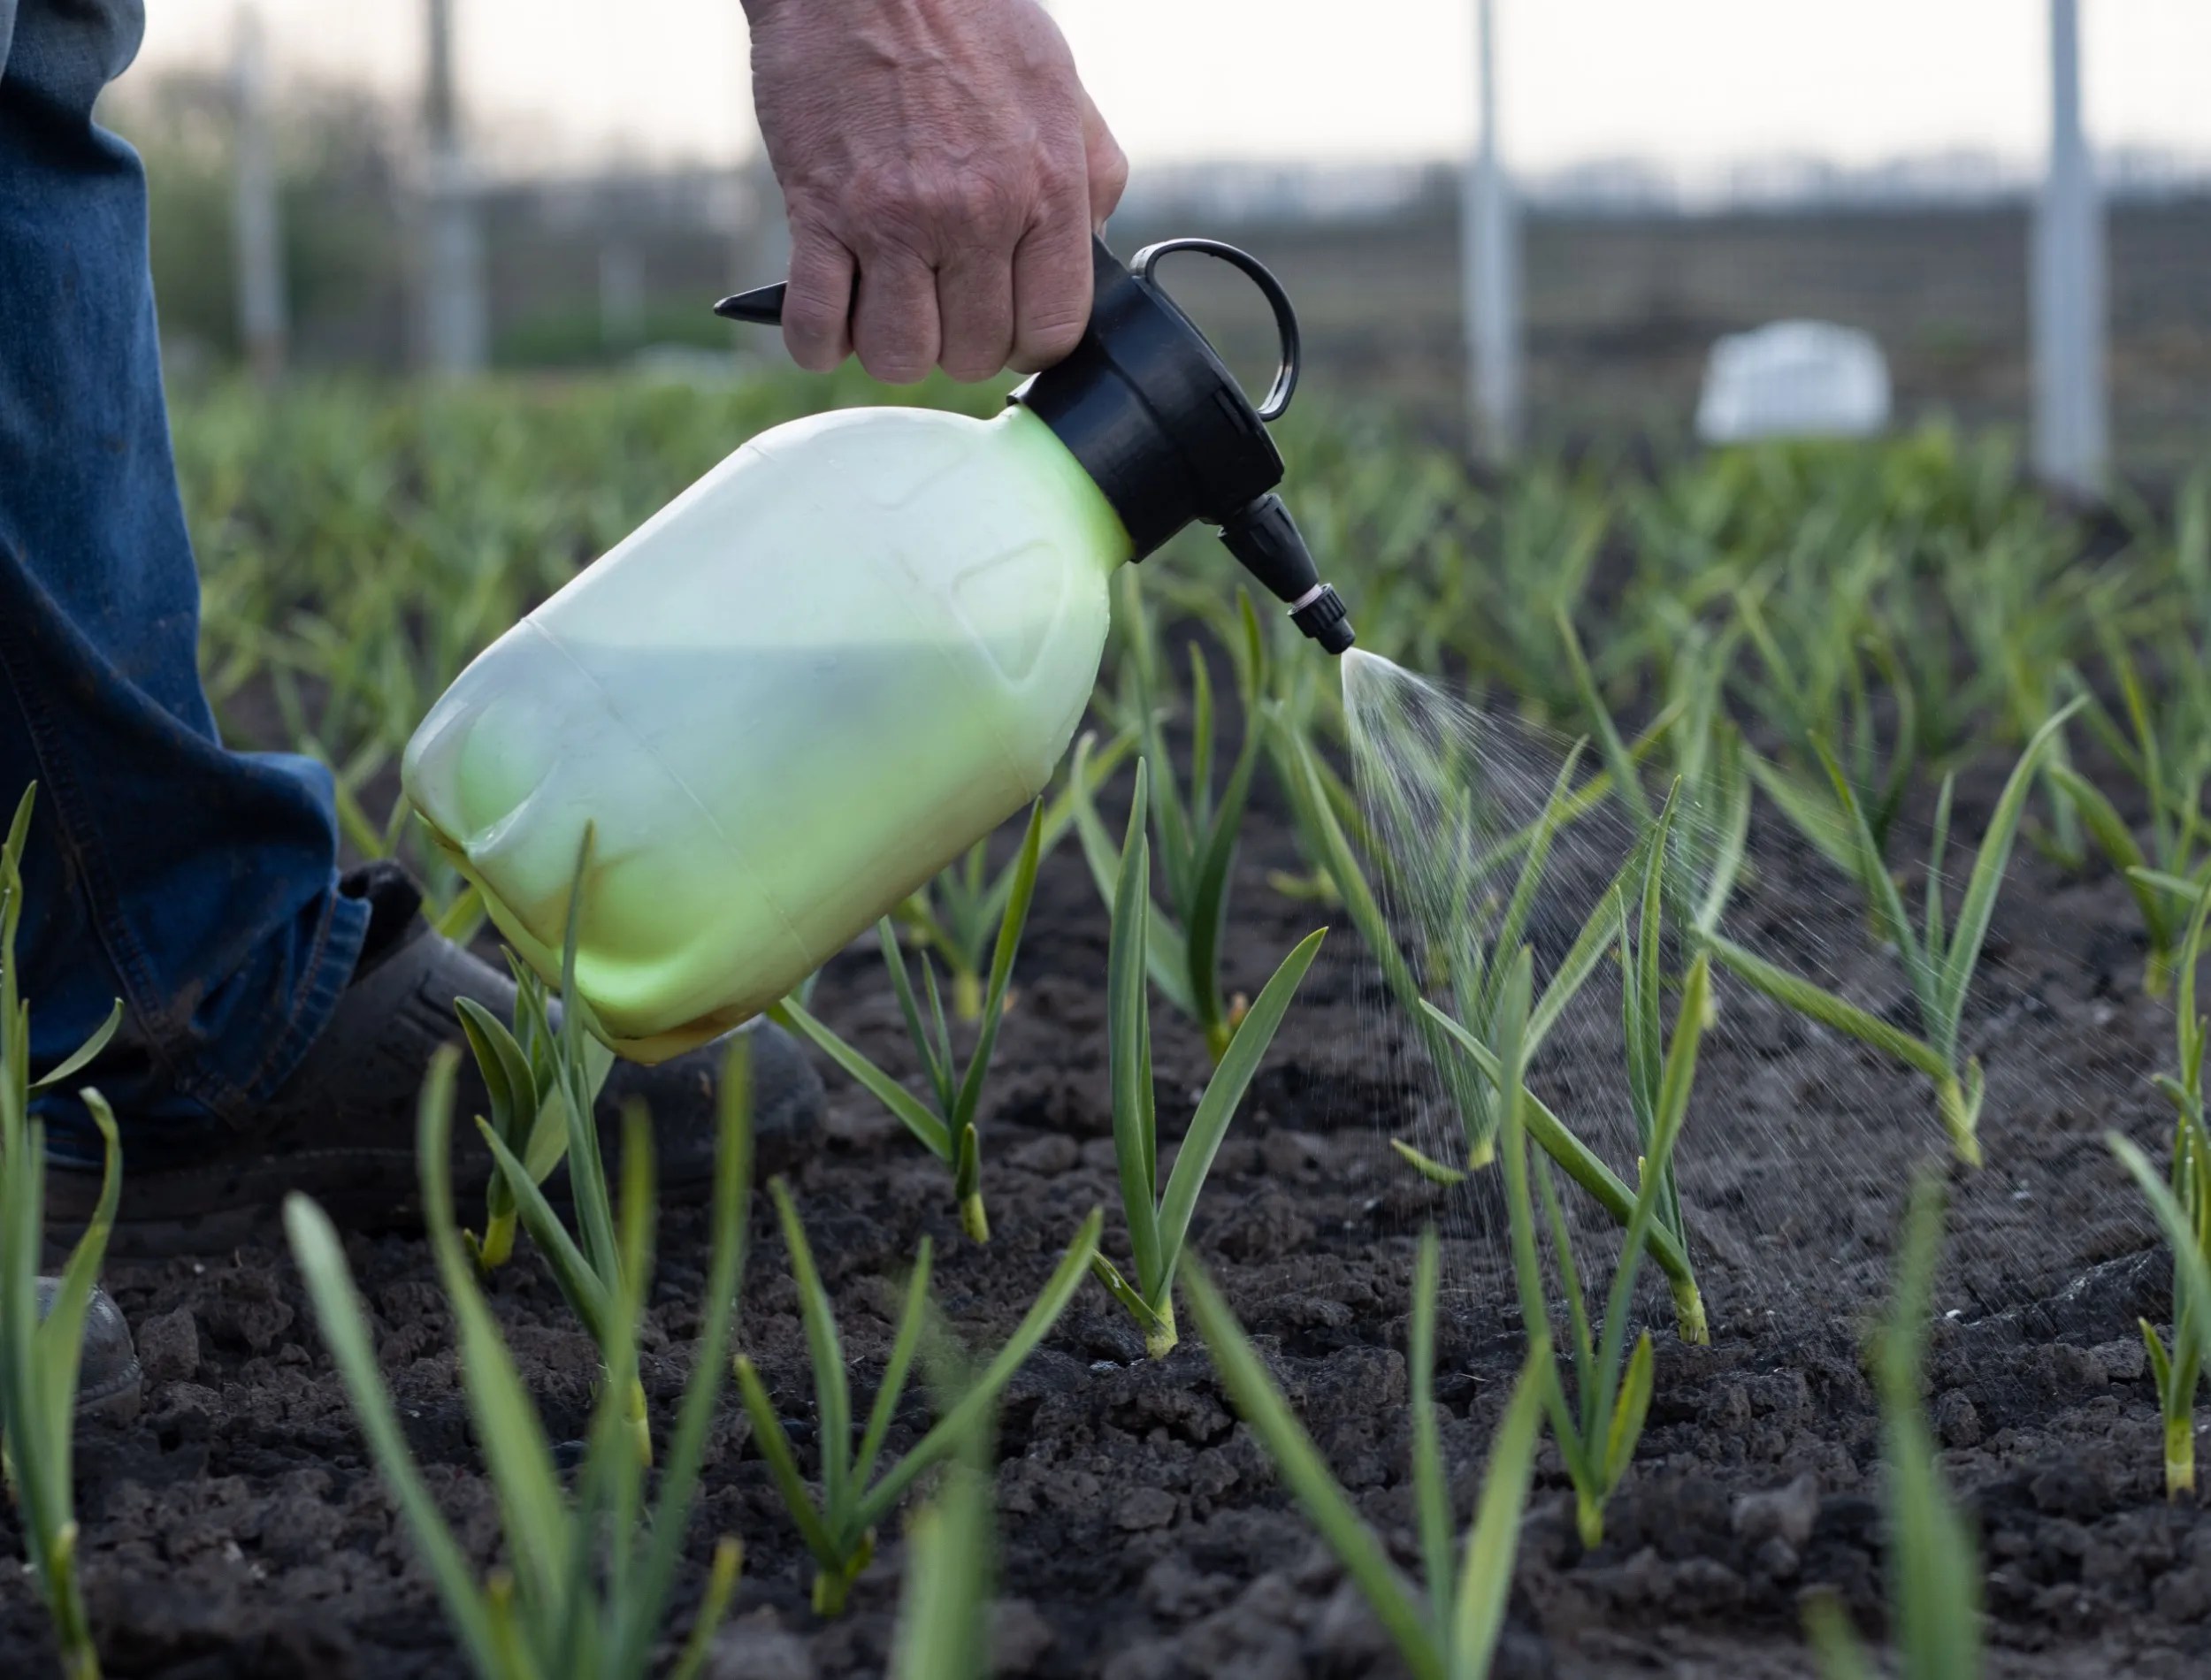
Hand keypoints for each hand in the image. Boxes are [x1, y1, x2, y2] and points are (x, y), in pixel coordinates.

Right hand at [744, 0, 1127, 384]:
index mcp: (1044, 186)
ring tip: (890, 301)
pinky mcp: (819, 213)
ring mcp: (892, 219)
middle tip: (943, 297)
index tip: (1008, 322)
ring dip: (891, 344)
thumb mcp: (1058, 87)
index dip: (1029, 342)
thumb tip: (1091, 253)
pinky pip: (818, 328)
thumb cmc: (963, 20)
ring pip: (899, 357)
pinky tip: (835, 309)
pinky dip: (820, 338)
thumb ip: (1089, 177)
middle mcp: (973, 213)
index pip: (1052, 331)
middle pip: (972, 354)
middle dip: (959, 340)